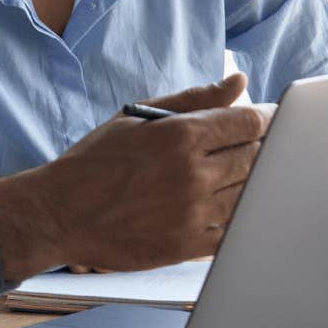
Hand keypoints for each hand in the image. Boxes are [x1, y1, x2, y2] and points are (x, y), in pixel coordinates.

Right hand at [0, 73, 271, 279]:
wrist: (59, 214)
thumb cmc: (96, 161)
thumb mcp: (138, 118)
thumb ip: (194, 99)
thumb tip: (239, 81)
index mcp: (180, 135)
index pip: (249, 122)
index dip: (266, 119)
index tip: (268, 120)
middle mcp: (191, 173)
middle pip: (256, 157)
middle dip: (263, 149)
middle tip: (260, 147)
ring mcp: (192, 213)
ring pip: (250, 194)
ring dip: (254, 183)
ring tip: (240, 176)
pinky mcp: (186, 246)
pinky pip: (232, 231)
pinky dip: (239, 218)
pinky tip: (229, 208)